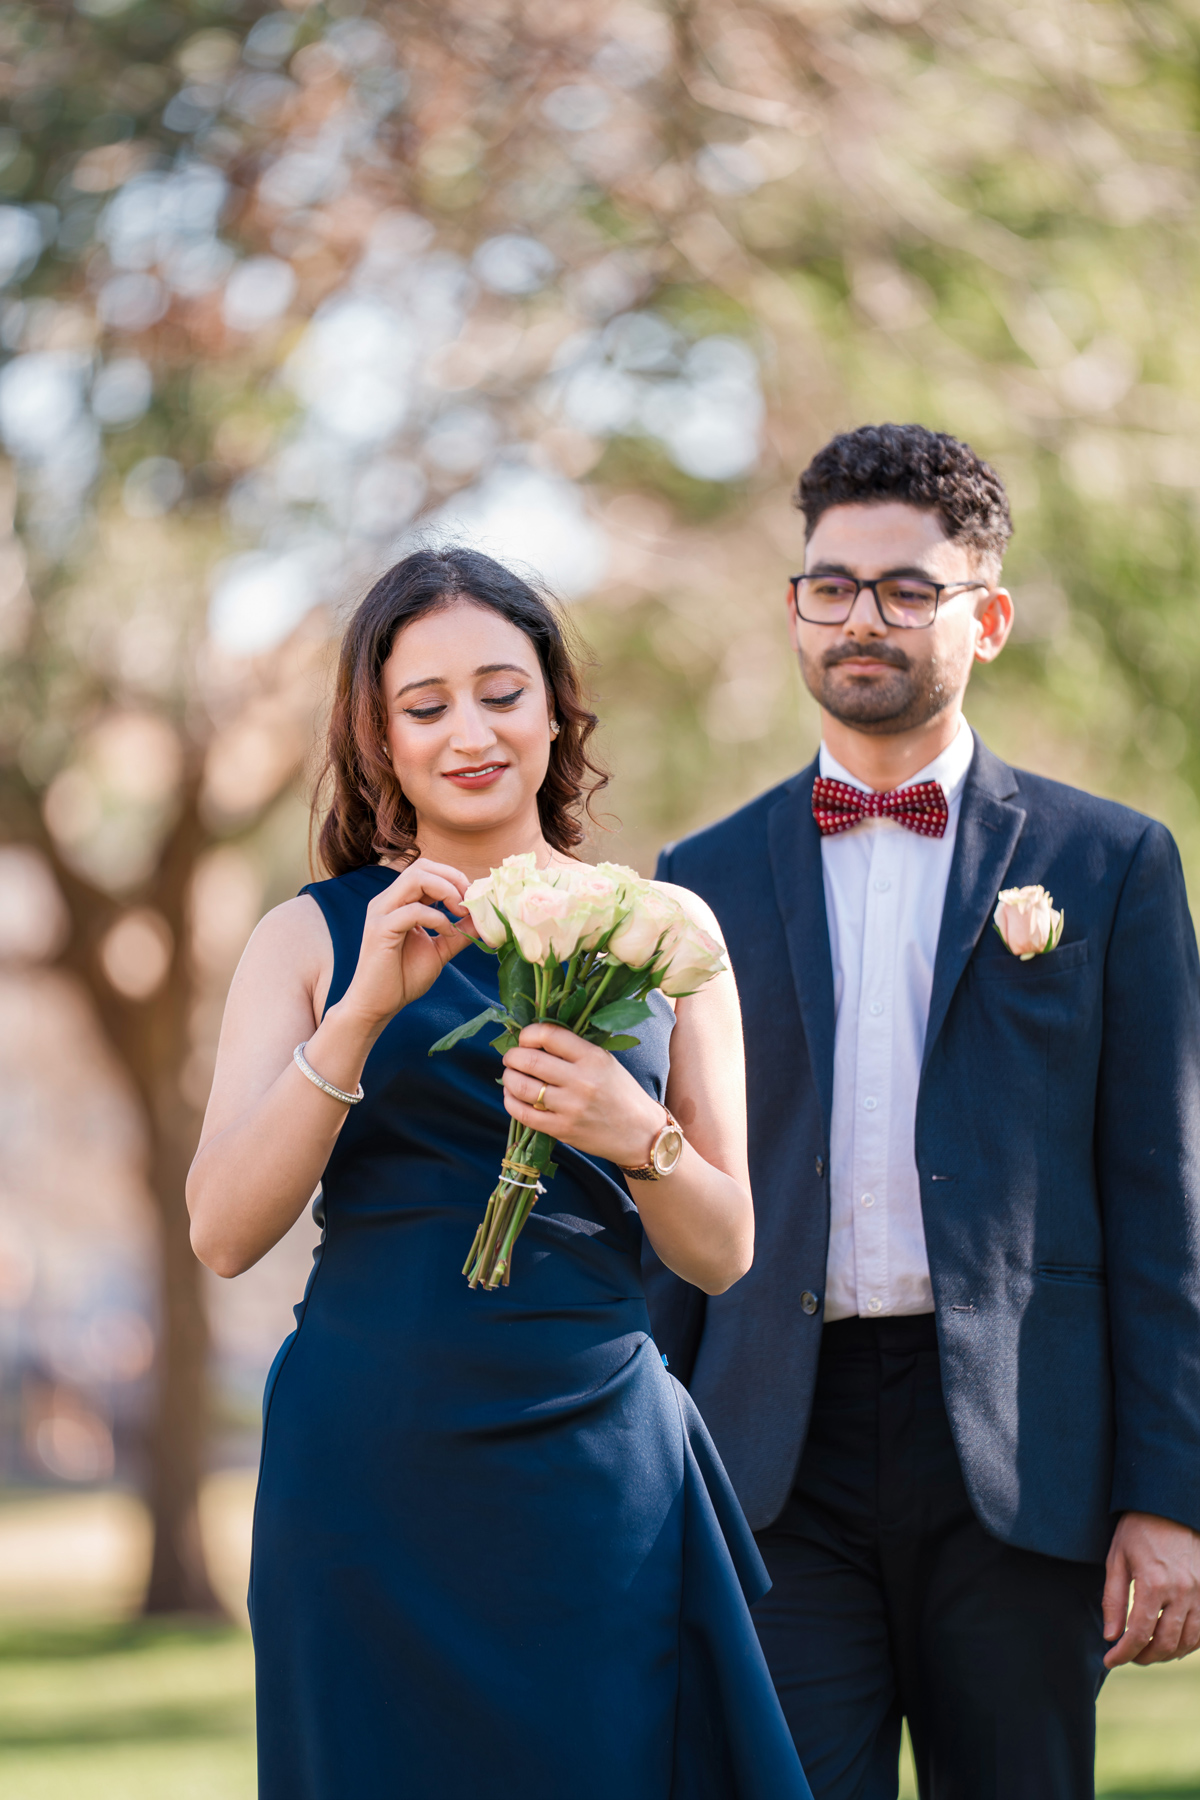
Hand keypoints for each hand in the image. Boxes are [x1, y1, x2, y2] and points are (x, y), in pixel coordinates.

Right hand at [339, 858, 470, 1030]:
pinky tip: (447, 933)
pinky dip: (437, 918)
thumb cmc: (403, 978)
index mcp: (399, 902)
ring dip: (446, 890)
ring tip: (461, 912)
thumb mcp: (440, 950)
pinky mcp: (380, 929)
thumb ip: (459, 932)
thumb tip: (483, 919)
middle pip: (422, 867)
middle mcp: (387, 901)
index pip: (427, 870)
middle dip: (453, 878)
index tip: (474, 898)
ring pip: (415, 879)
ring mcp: (381, 913)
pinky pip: (413, 910)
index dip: (454, 877)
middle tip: (470, 901)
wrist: (377, 1005)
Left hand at [502, 1022, 664, 1165]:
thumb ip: (574, 1050)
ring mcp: (570, 1107)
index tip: (524, 1039)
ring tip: (511, 1076)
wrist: (640, 1133)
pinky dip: (511, 1102)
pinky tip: (512, 1096)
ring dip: (508, 1078)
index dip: (528, 1034)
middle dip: (512, 1056)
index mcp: (593, 1057)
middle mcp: (581, 1080)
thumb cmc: (621, 1093)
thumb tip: (534, 1040)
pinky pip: (523, 1113)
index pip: (549, 1035)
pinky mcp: (562, 1129)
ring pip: (521, 1086)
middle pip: (530, 1060)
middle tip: (511, 1058)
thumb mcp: (606, 1062)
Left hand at [1103, 1511, 1199, 1666]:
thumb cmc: (1138, 1530)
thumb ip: (1113, 1600)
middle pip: (1165, 1644)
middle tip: (1128, 1656)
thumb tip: (1110, 1636)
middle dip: (1144, 1657)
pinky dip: (1187, 1644)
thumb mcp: (1117, 1559)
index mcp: (1153, 1583)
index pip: (1138, 1634)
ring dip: (1165, 1654)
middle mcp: (1181, 1592)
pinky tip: (1171, 1643)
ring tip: (1147, 1652)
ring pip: (1186, 1642)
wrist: (1170, 1508)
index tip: (1110, 1660)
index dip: (1123, 1653)